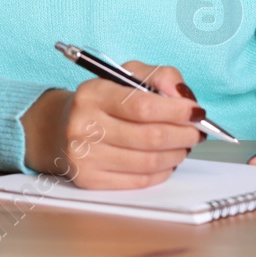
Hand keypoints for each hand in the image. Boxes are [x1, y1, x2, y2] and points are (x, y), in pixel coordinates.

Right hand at [20, 61, 203, 188]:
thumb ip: (159, 77)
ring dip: (177, 154)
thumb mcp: (126, 76)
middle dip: (183, 134)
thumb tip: (184, 96)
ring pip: (148, 162)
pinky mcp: (89, 180)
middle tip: (196, 131)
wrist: (59, 128)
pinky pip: (139, 180)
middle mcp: (83, 125)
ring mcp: (84, 156)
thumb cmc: (102, 101)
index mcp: (93, 94)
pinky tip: (167, 160)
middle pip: (150, 136)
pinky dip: (162, 171)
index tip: (196, 111)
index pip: (143, 105)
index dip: (176, 111)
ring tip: (184, 145)